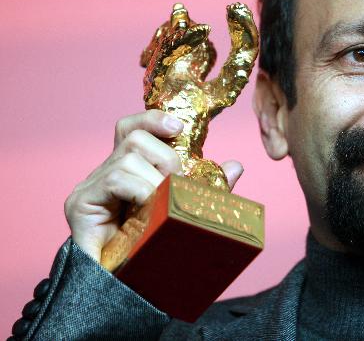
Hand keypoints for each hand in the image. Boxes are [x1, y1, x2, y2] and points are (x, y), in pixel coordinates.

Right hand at [64, 109, 242, 262]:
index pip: (133, 129)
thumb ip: (206, 189)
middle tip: (177, 187)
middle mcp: (105, 174)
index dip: (153, 119)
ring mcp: (91, 187)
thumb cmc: (153, 251)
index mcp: (128, 171)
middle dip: (167, 157)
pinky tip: (149, 209)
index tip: (178, 127)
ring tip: (163, 206)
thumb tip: (236, 165)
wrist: (123, 292)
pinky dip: (142, 189)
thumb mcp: (186, 214)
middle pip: (135, 137)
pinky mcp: (80, 203)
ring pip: (129, 156)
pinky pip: (115, 178)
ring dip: (158, 179)